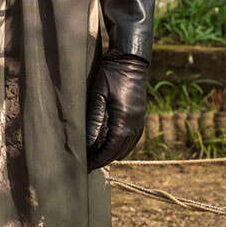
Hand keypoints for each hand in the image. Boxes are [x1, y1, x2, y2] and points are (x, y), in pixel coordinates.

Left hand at [85, 50, 148, 170]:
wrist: (130, 60)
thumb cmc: (111, 74)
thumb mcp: (98, 96)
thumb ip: (94, 120)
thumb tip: (87, 143)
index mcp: (124, 120)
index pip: (110, 148)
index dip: (98, 159)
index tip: (85, 166)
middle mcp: (135, 123)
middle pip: (119, 151)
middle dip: (104, 160)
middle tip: (88, 166)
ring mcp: (140, 120)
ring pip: (128, 146)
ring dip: (113, 154)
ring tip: (97, 159)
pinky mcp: (140, 115)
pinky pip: (133, 138)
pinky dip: (122, 146)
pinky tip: (111, 146)